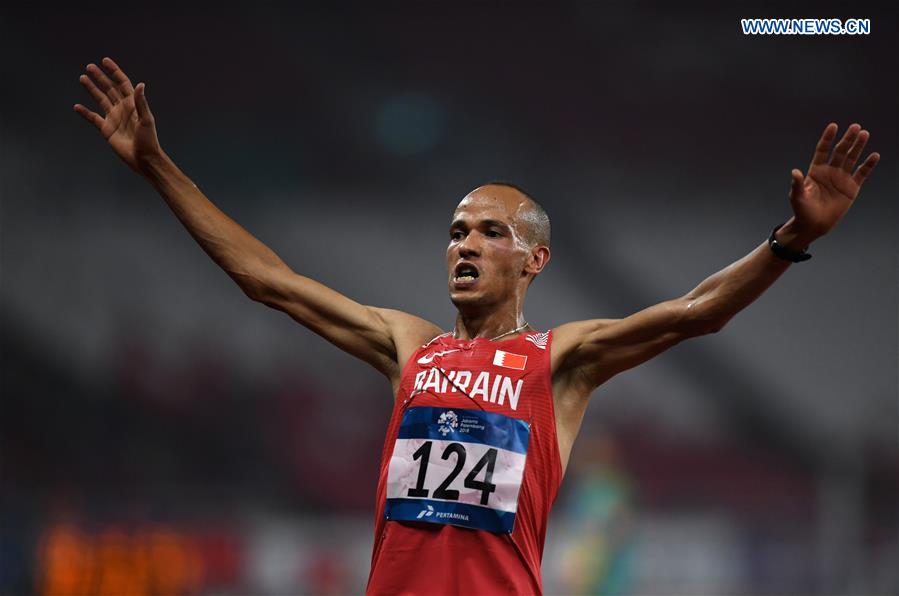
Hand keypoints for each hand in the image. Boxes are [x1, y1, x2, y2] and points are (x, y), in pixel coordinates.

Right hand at [74, 57, 161, 173]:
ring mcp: (114, 118)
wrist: (143, 159)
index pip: (123, 83)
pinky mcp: (107, 129)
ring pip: (100, 99)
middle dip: (100, 77)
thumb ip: (141, 102)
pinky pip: (93, 118)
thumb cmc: (148, 140)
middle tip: (89, 66)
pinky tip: (77, 106)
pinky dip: (85, 113)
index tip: (105, 61)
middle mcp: (122, 108)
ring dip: (92, 89)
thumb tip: (140, 84)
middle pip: (109, 89)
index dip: (114, 72)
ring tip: (82, 78)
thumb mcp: (146, 120)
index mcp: (133, 104)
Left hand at [786, 122, 879, 242]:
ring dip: (858, 146)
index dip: (828, 138)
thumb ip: (798, 184)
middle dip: (847, 139)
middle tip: (855, 127)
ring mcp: (842, 178)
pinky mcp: (852, 187)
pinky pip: (862, 173)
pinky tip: (874, 155)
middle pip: (840, 151)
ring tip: (864, 134)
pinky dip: (868, 165)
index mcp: (816, 170)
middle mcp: (830, 171)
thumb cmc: (802, 210)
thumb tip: (795, 172)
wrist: (813, 224)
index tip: (833, 126)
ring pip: (852, 158)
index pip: (823, 150)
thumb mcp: (797, 196)